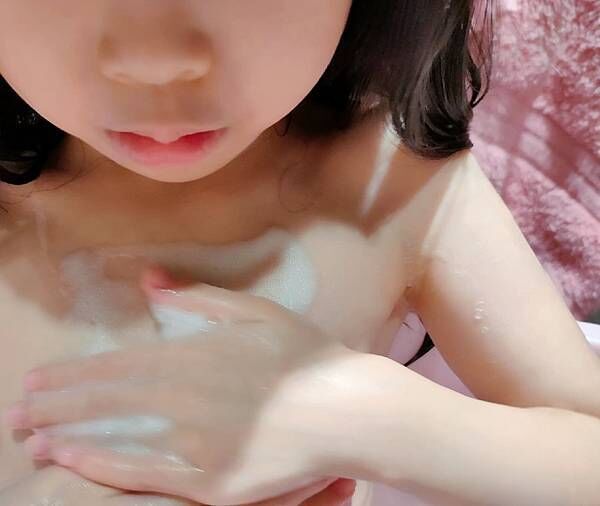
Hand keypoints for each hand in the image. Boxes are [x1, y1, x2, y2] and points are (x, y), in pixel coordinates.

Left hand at [6, 266, 361, 504]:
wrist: (348, 408)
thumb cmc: (305, 356)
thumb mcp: (256, 312)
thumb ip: (200, 297)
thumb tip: (152, 280)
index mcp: (198, 355)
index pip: (121, 365)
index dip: (76, 373)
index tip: (40, 378)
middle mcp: (189, 396)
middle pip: (109, 400)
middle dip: (58, 402)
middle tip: (17, 409)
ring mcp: (198, 442)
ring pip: (118, 437)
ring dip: (69, 435)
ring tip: (30, 435)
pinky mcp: (213, 481)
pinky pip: (149, 475)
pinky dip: (106, 468)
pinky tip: (75, 463)